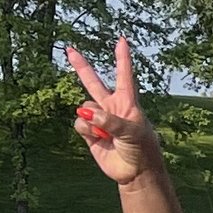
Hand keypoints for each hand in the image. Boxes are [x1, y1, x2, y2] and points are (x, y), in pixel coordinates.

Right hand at [66, 39, 160, 183]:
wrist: (134, 172)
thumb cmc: (142, 149)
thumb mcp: (132, 132)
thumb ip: (110, 121)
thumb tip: (86, 113)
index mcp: (127, 102)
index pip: (124, 76)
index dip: (122, 58)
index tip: (122, 40)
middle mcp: (111, 107)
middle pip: (93, 82)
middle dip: (81, 66)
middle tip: (70, 49)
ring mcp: (99, 120)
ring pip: (84, 108)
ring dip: (91, 120)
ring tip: (107, 135)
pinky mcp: (89, 133)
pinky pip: (79, 123)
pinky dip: (86, 130)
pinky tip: (99, 139)